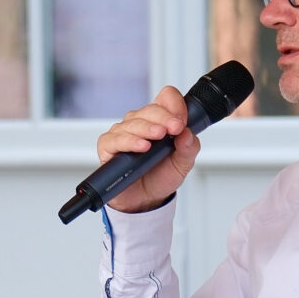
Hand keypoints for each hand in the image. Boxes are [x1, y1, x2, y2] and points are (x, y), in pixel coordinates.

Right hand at [95, 87, 200, 211]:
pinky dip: (129, 141)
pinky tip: (141, 146)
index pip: (166, 98)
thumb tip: (187, 134)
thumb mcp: (183, 164)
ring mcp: (123, 132)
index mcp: (160, 120)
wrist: (145, 200)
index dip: (175, 105)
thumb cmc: (160, 177)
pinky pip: (115, 139)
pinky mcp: (109, 146)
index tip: (182, 121)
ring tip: (158, 136)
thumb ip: (189, 148)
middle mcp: (141, 122)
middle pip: (151, 109)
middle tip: (175, 129)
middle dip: (164, 118)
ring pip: (133, 122)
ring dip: (147, 128)